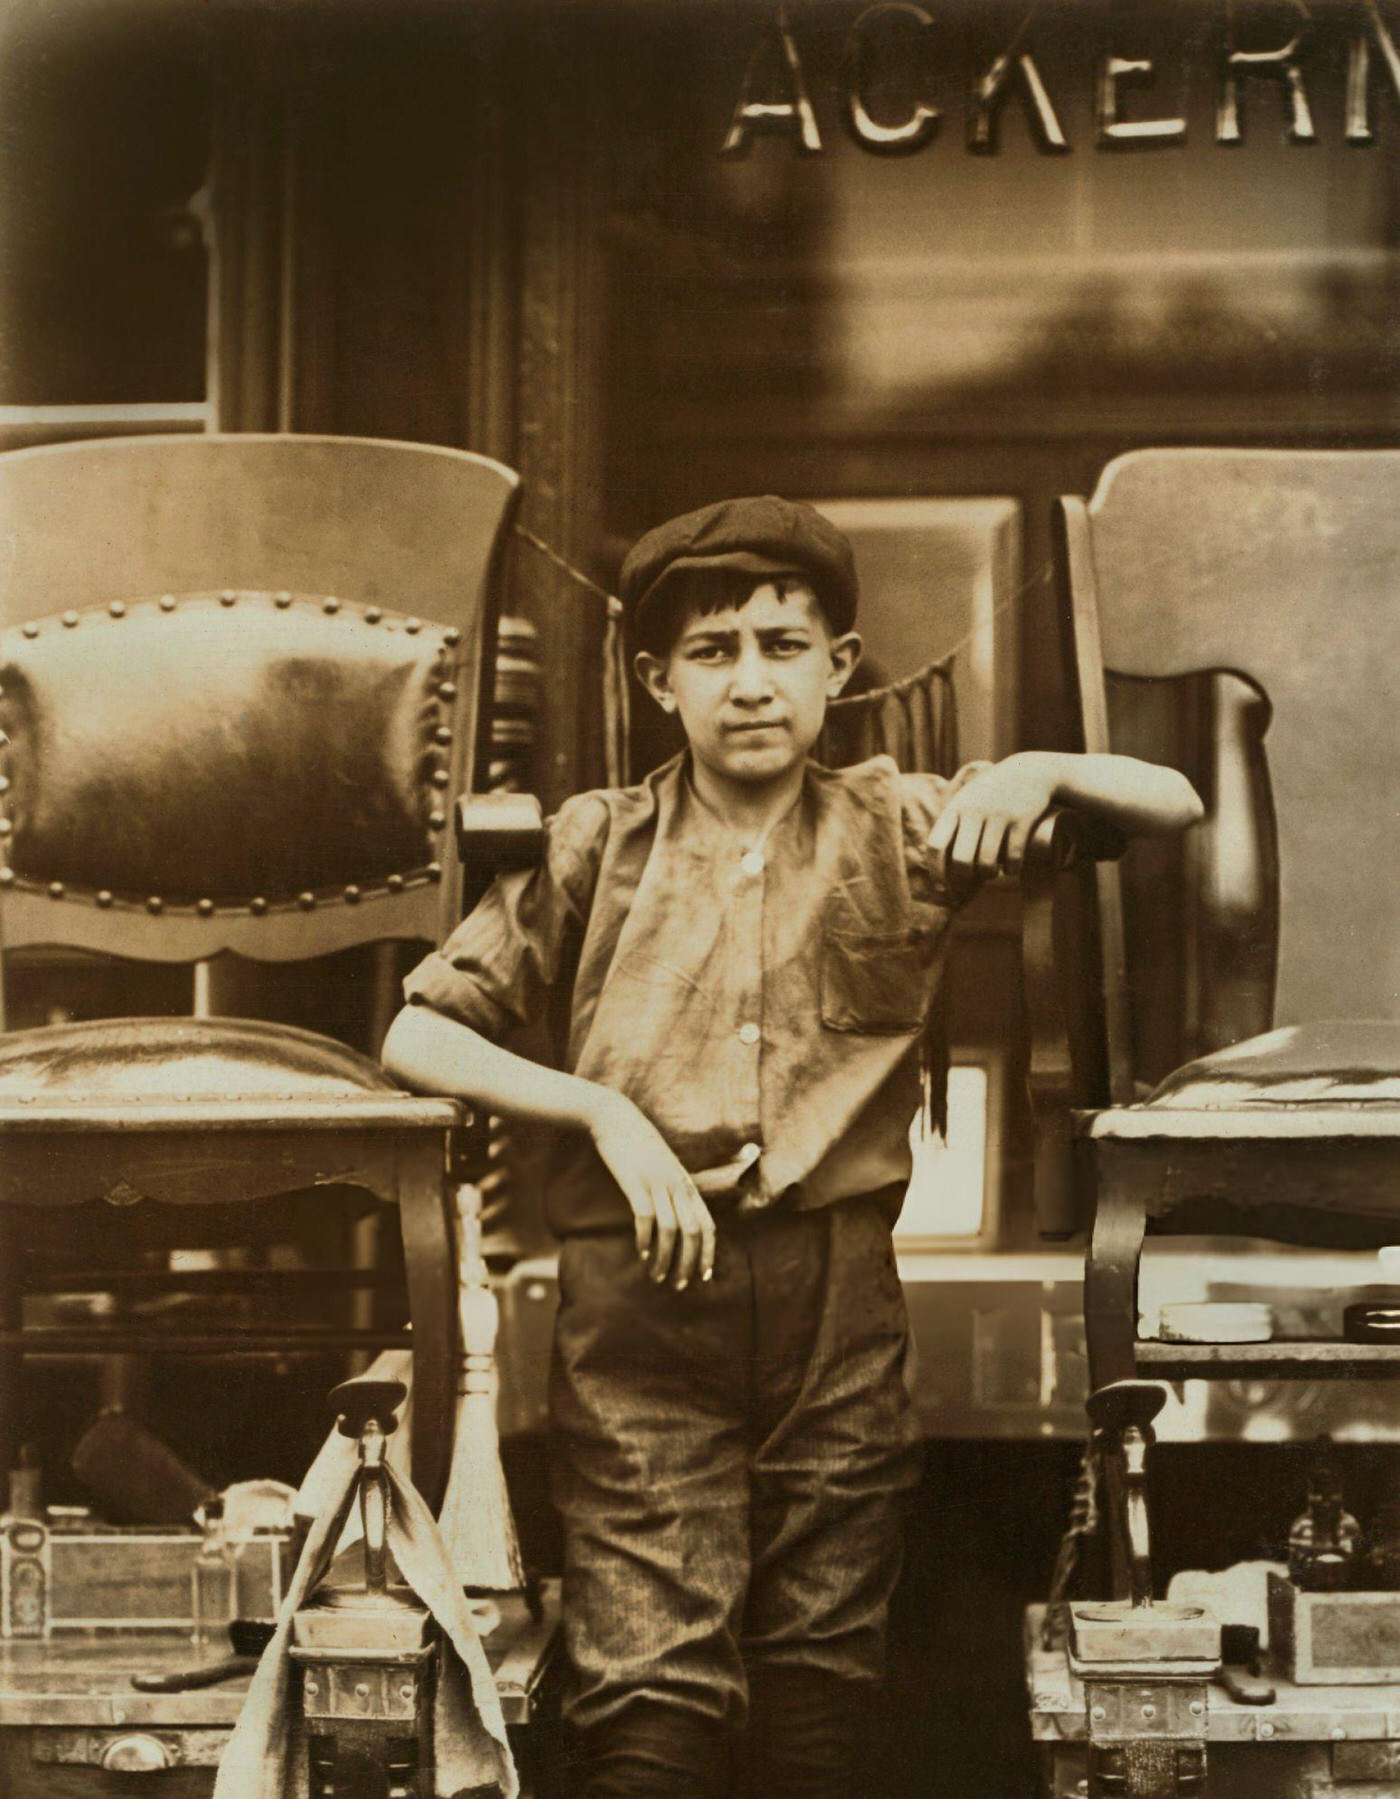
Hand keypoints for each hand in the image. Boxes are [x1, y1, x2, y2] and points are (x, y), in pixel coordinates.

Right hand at [588, 1089, 715, 1290]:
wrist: (616, 1118)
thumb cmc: (638, 1145)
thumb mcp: (664, 1166)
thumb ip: (673, 1190)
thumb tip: (677, 1218)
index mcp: (686, 1183)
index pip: (708, 1224)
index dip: (708, 1252)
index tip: (704, 1276)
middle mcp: (677, 1185)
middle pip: (693, 1232)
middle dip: (689, 1263)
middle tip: (680, 1285)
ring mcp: (657, 1183)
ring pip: (671, 1230)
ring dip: (665, 1259)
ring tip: (657, 1277)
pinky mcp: (635, 1183)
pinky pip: (645, 1218)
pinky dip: (645, 1240)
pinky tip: (641, 1254)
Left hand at [926, 753, 1059, 892]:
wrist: (1029, 772)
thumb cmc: (991, 793)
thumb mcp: (966, 799)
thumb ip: (951, 824)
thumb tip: (938, 862)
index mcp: (955, 808)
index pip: (936, 845)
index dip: (936, 871)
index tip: (942, 888)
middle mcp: (973, 811)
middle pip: (961, 860)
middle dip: (966, 876)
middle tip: (973, 878)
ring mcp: (998, 815)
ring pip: (987, 862)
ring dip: (989, 875)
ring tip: (993, 873)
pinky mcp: (1021, 820)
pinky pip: (1013, 857)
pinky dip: (1012, 870)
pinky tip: (1011, 870)